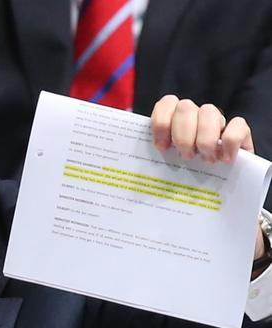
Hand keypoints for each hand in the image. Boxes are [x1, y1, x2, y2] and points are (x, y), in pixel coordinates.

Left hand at [150, 95, 265, 274]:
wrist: (212, 189)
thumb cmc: (180, 174)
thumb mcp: (163, 168)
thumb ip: (147, 166)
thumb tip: (122, 184)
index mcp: (173, 119)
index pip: (166, 103)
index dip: (161, 122)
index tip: (161, 147)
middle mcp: (195, 115)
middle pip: (186, 107)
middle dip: (182, 134)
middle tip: (184, 157)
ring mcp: (217, 121)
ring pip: (210, 111)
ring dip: (204, 138)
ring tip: (204, 160)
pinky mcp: (239, 132)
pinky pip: (238, 124)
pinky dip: (230, 141)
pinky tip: (224, 159)